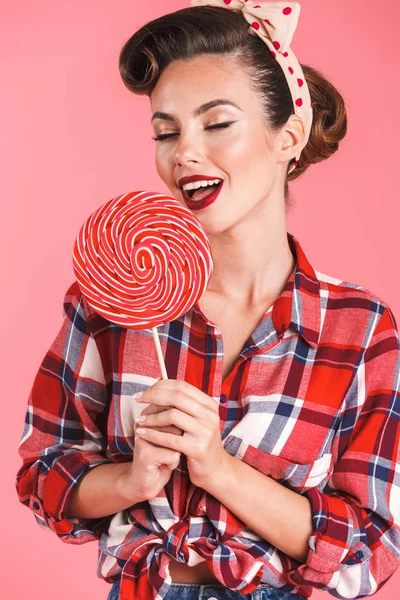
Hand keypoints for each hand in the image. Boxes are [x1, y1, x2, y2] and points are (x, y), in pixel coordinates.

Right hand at [120, 384, 183, 503]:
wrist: (146, 481)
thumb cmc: (163, 454)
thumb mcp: (170, 434)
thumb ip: (178, 418)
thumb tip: (197, 404)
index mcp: (148, 415)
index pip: (171, 405)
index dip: (182, 418)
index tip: (183, 430)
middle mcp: (142, 423)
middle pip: (172, 419)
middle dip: (181, 433)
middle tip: (180, 442)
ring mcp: (142, 439)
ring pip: (173, 437)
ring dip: (177, 447)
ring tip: (172, 453)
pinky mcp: (145, 455)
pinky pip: (171, 454)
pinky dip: (174, 461)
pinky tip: (168, 464)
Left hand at [134, 378, 225, 489]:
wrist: (215, 469)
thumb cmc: (199, 441)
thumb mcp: (196, 419)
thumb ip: (182, 403)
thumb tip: (159, 381)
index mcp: (209, 404)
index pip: (181, 386)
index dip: (160, 386)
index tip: (143, 391)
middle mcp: (210, 415)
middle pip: (176, 397)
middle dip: (153, 396)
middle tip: (137, 399)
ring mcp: (205, 432)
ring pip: (172, 416)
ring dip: (151, 417)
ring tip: (139, 420)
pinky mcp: (198, 449)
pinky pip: (170, 439)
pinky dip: (153, 435)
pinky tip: (142, 434)